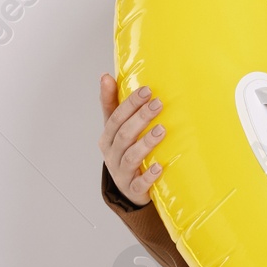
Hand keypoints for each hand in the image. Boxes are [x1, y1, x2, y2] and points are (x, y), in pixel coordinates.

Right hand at [98, 73, 165, 207]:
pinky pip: (139, 184)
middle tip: (158, 104)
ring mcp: (121, 173)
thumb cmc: (125, 151)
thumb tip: (105, 76)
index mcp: (107, 137)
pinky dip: (148, 176)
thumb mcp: (117, 129)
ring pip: (130, 157)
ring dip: (145, 143)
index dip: (130, 104)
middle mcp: (111, 154)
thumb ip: (112, 104)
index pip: (115, 117)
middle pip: (123, 135)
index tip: (146, 90)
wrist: (129, 188)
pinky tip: (159, 167)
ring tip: (161, 130)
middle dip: (140, 118)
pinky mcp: (133, 189)